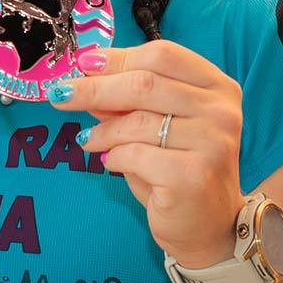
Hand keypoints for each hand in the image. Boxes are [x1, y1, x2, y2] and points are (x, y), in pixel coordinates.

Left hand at [50, 41, 246, 267]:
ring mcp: (212, 143)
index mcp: (217, 87)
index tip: (84, 63)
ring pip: (136, 122)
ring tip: (89, 140)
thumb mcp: (158, 126)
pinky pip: (134, 154)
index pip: (162, 55)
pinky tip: (111, 163)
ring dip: (103, 131)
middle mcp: (221, 111)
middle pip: (144, 84)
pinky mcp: (193, 175)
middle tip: (61, 94)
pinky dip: (114, 157)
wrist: (209, 227)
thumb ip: (129, 102)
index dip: (118, 57)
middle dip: (94, 88)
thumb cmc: (180, 169)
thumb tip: (85, 78)